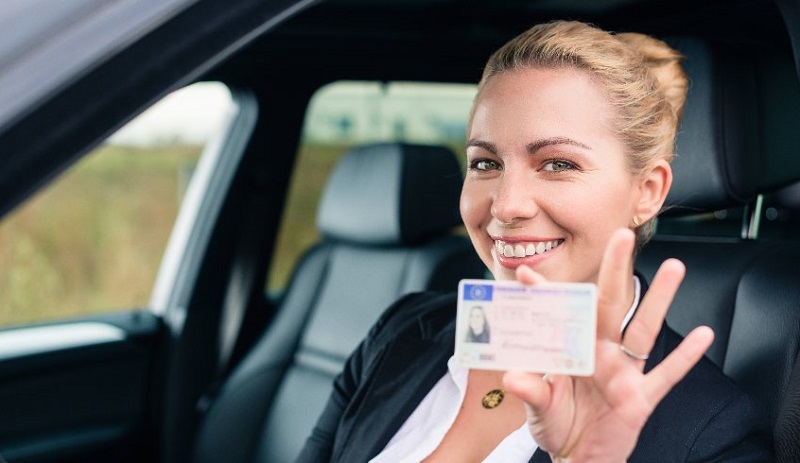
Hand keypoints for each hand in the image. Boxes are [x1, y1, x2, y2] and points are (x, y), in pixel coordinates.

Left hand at [503, 228, 713, 462]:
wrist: (579, 458)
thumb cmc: (557, 426)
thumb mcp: (539, 409)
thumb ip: (531, 391)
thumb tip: (512, 378)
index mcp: (571, 351)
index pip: (558, 315)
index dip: (543, 293)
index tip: (525, 272)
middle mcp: (599, 353)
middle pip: (609, 305)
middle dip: (614, 271)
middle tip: (622, 236)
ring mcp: (623, 372)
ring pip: (643, 329)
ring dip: (659, 300)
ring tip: (674, 267)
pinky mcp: (641, 397)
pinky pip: (666, 375)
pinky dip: (685, 357)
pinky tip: (704, 335)